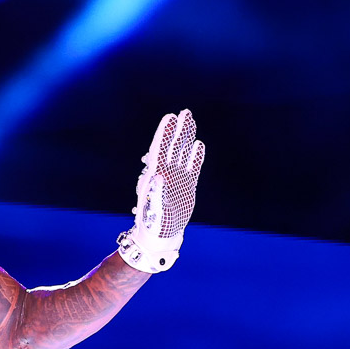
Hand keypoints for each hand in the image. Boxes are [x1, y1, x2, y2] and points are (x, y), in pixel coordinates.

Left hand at [117, 109, 204, 272]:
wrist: (161, 236)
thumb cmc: (151, 225)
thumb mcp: (150, 209)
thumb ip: (154, 193)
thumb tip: (157, 175)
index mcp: (154, 176)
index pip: (159, 150)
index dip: (164, 134)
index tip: (169, 118)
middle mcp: (166, 174)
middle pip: (172, 147)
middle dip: (177, 130)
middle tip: (184, 112)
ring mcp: (177, 179)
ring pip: (183, 153)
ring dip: (187, 137)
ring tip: (191, 121)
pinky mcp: (186, 186)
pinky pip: (193, 167)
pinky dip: (196, 156)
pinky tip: (199, 145)